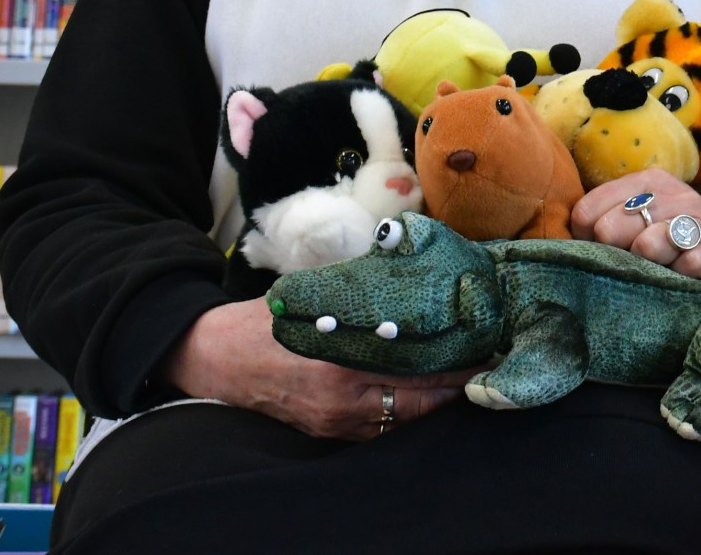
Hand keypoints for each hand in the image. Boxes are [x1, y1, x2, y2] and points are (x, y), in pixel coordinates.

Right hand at [162, 299, 474, 440]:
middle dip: (456, 386)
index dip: (456, 362)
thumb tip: (411, 268)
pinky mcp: (326, 432)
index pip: (415, 368)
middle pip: (418, 402)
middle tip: (489, 365)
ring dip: (435, 403)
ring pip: (403, 421)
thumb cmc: (265, 320)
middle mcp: (341, 399)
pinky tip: (427, 398)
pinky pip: (378, 431)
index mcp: (341, 362)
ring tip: (466, 381)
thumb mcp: (316, 296)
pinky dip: (406, 416)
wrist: (212, 357)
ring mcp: (333, 422)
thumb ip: (364, 291)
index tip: (488, 348)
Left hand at [569, 169, 700, 279]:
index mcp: (646, 182)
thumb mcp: (640, 216)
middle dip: (616, 254)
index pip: (587, 211)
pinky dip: (682, 275)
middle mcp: (673, 196)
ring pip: (649, 245)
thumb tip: (561, 242)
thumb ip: (602, 220)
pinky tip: (684, 276)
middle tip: (634, 264)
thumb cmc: (673, 236)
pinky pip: (691, 263)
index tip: (605, 251)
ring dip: (649, 266)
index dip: (587, 240)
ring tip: (661, 270)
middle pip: (611, 230)